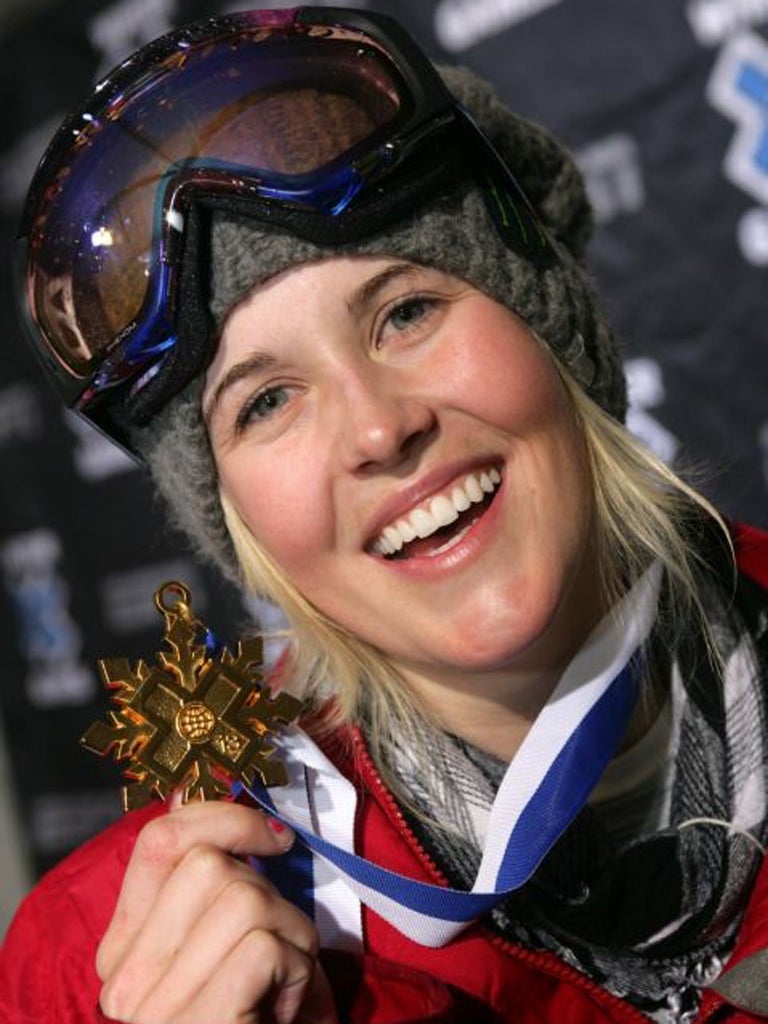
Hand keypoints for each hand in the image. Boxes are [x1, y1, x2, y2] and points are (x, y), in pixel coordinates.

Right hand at [96, 800, 337, 1023]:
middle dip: (269, 895)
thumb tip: (188, 786)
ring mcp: (155, 1007)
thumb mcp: (227, 946)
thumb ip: (204, 882)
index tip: (273, 836)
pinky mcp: (197, 1023)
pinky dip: (297, 971)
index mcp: (124, 949)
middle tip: (282, 950)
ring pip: (244, 898)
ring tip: (286, 984)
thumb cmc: (255, 1020)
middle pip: (209, 865)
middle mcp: (124, 977)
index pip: (161, 839)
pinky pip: (265, 945)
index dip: (223, 815)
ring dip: (291, 936)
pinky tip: (286, 1008)